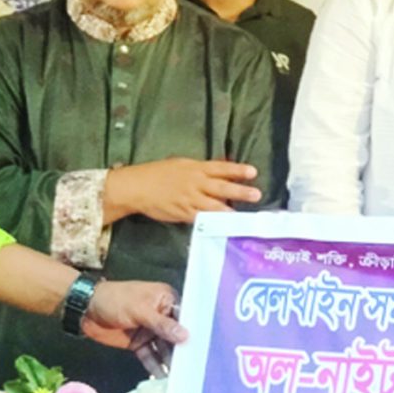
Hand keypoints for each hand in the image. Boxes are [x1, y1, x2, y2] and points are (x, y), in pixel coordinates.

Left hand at [83, 279, 188, 373]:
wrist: (85, 309)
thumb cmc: (114, 300)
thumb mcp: (140, 310)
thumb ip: (163, 325)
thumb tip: (185, 336)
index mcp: (165, 300)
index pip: (184, 317)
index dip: (193, 332)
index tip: (204, 348)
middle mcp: (161, 315)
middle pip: (175, 336)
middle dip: (182, 350)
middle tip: (193, 368)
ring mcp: (149, 330)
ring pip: (163, 348)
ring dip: (170, 361)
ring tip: (180, 376)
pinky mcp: (138, 343)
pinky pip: (150, 356)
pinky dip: (154, 366)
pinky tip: (162, 378)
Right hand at [109, 158, 260, 223]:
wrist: (137, 187)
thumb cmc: (159, 174)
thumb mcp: (181, 165)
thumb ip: (201, 171)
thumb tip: (220, 176)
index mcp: (196, 168)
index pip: (221, 168)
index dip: (237, 170)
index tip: (253, 172)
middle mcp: (195, 183)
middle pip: (222, 187)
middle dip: (240, 191)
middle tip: (256, 194)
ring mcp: (190, 200)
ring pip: (214, 206)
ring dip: (231, 211)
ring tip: (245, 216)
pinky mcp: (184, 214)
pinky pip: (202, 219)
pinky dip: (214, 223)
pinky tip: (225, 227)